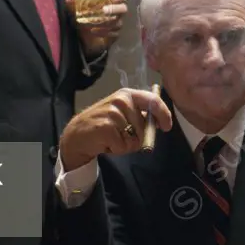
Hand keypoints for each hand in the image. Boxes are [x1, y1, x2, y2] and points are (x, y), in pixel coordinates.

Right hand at [58, 88, 173, 170]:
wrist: (77, 135)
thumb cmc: (105, 126)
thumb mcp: (124, 115)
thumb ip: (142, 117)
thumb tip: (160, 124)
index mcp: (128, 94)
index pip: (153, 101)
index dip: (164, 114)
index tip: (167, 127)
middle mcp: (121, 100)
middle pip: (145, 126)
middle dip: (138, 137)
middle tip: (121, 136)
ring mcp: (113, 112)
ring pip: (134, 138)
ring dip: (125, 144)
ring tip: (112, 138)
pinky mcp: (106, 127)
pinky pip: (123, 146)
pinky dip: (117, 149)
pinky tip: (105, 143)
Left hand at [65, 0, 126, 53]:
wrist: (87, 37)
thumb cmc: (87, 18)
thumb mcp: (79, 11)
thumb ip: (74, 5)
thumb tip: (68, 0)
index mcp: (111, 1)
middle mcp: (118, 12)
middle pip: (123, 9)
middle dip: (115, 9)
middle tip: (104, 10)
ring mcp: (118, 23)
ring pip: (117, 22)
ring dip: (105, 22)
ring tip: (92, 23)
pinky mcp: (115, 35)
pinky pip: (113, 33)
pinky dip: (103, 32)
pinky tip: (94, 31)